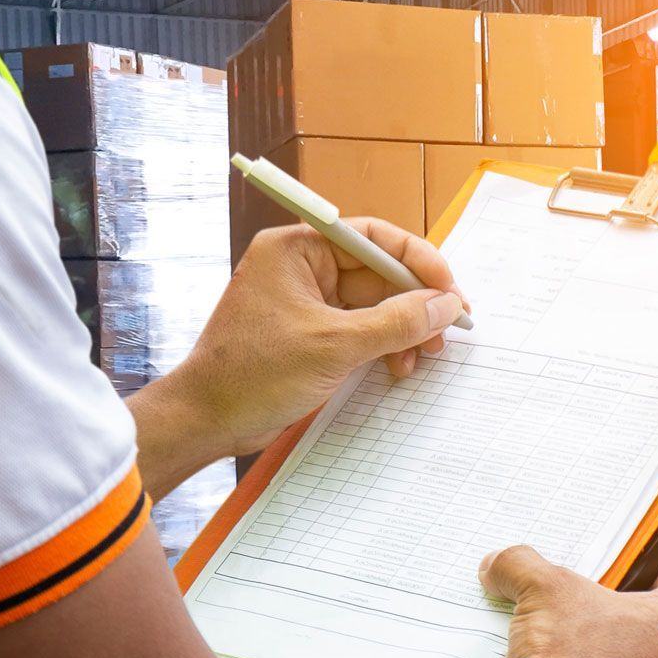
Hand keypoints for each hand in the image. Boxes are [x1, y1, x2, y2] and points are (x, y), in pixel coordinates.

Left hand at [157, 221, 466, 462]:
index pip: (373, 237)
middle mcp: (302, 268)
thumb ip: (397, 322)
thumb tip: (445, 305)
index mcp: (297, 249)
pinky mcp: (310, 334)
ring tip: (422, 356)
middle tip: (446, 331)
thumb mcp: (335, 345)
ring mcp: (306, 302)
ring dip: (403, 329)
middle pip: (378, 273)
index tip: (449, 290)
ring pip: (374, 305)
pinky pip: (360, 329)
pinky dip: (383, 346)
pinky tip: (397, 366)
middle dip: (415, 303)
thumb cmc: (252, 373)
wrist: (207, 420)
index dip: (418, 260)